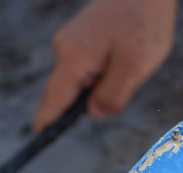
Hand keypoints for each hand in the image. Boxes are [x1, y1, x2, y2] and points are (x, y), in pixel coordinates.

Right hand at [34, 0, 176, 131]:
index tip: (38, 140)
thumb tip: (93, 113)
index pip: (53, 101)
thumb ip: (112, 96)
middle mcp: (65, 49)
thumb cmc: (144, 22)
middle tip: (126, 81)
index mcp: (73, 60)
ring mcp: (73, 40)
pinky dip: (108, 71)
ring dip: (106, 84)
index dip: (47, 124)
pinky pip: (92, 66)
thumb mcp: (135, 68)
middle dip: (94, 102)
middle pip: (70, 93)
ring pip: (84, 79)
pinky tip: (128, 54)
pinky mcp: (85, 35)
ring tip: (132, 62)